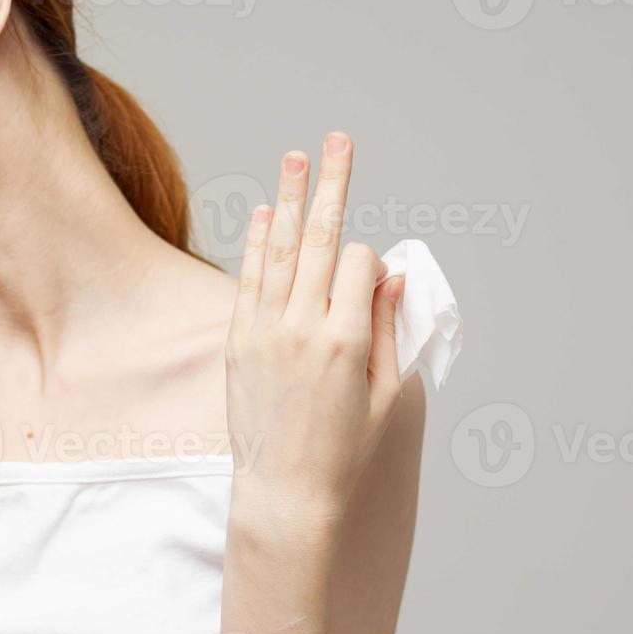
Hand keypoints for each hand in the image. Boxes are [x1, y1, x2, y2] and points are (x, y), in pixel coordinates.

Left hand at [224, 132, 405, 522]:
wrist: (286, 493)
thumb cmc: (345, 452)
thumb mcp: (385, 395)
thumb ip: (388, 330)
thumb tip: (393, 276)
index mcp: (347, 342)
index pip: (360, 264)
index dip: (372, 261)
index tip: (374, 280)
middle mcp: (302, 328)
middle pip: (320, 239)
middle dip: (332, 184)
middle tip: (336, 139)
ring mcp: (265, 332)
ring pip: (281, 250)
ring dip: (290, 198)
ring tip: (296, 156)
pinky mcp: (239, 342)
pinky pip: (247, 280)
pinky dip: (256, 244)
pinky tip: (266, 211)